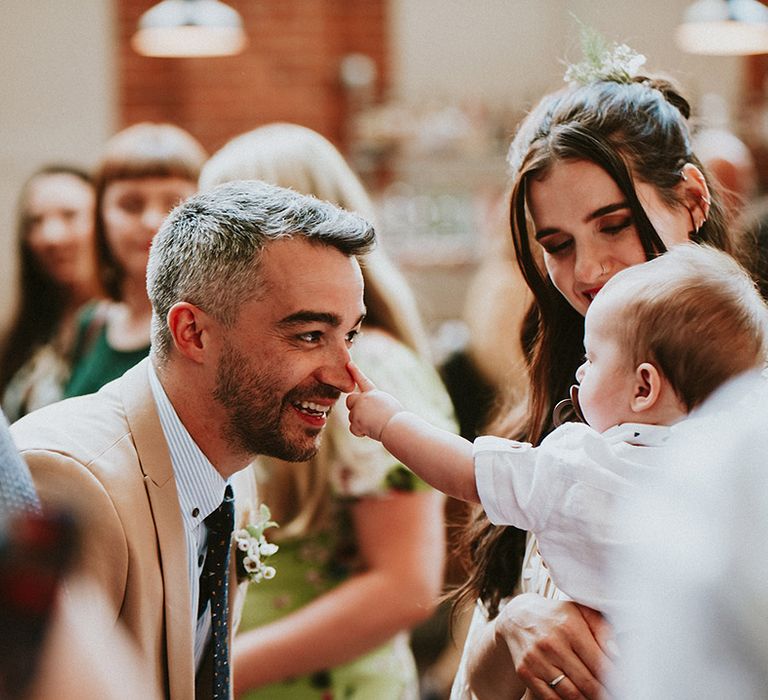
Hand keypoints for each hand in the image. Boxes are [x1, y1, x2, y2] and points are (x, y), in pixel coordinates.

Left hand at [345, 362, 404, 440]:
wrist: (396, 426)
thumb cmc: (397, 419)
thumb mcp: (387, 405)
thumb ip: (375, 403)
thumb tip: (368, 411)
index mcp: (374, 393)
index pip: (362, 380)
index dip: (355, 372)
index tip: (348, 364)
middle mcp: (364, 399)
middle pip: (349, 400)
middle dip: (354, 407)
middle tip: (365, 415)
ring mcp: (358, 409)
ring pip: (352, 417)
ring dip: (360, 422)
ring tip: (374, 425)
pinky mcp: (356, 420)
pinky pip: (353, 428)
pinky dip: (360, 432)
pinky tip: (370, 431)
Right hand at [495, 594, 615, 698]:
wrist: (518, 616)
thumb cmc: (557, 616)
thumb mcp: (581, 612)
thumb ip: (603, 630)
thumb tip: (617, 656)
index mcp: (569, 628)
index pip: (600, 664)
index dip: (615, 680)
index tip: (624, 685)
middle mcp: (551, 644)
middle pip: (587, 683)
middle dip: (604, 693)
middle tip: (614, 695)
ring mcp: (536, 660)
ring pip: (571, 695)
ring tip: (597, 697)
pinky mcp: (525, 672)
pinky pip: (550, 698)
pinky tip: (578, 698)